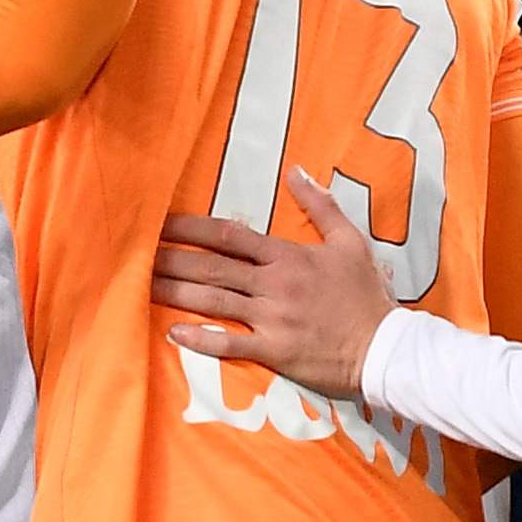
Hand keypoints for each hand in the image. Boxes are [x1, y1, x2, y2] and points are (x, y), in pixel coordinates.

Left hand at [151, 166, 395, 401]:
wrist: (386, 347)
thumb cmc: (366, 295)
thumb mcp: (351, 242)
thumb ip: (321, 206)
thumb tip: (297, 171)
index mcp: (287, 256)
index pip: (229, 236)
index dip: (190, 228)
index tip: (159, 223)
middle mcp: (273, 284)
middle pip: (211, 267)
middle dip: (170, 260)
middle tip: (135, 256)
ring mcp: (271, 318)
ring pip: (214, 301)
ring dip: (175, 293)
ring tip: (141, 287)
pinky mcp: (274, 351)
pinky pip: (230, 343)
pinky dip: (201, 338)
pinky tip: (173, 332)